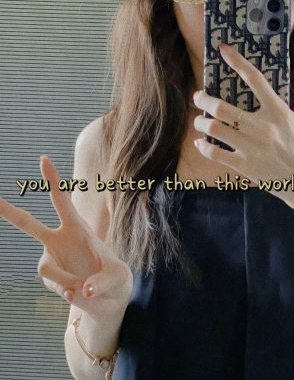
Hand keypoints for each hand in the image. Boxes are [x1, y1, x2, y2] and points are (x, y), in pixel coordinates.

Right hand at [0, 155, 132, 317]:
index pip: (62, 201)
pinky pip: (53, 286)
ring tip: (86, 287)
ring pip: (46, 268)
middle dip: (8, 211)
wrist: (110, 298)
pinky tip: (80, 292)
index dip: (53, 180)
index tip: (44, 159)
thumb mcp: (118, 278)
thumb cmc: (116, 279)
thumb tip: (79, 291)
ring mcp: (52, 259)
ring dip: (65, 280)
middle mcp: (59, 240)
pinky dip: (68, 291)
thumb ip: (101, 282)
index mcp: (78, 227)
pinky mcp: (50, 278)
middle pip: (28, 224)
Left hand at [192, 42, 293, 213]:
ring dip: (200, 121)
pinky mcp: (245, 166)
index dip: (237, 61)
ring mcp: (252, 147)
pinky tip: (201, 143)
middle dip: (203, 99)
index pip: (255, 79)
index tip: (223, 49)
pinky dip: (203, 146)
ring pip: (213, 128)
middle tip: (198, 97)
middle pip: (221, 107)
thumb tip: (255, 99)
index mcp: (278, 112)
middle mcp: (262, 127)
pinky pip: (214, 152)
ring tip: (199, 120)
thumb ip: (275, 110)